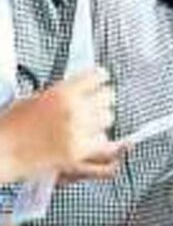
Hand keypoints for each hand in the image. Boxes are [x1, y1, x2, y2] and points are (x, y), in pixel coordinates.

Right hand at [0, 69, 122, 181]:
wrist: (1, 150)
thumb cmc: (12, 125)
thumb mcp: (36, 97)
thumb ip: (63, 92)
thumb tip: (84, 87)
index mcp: (62, 92)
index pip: (98, 75)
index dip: (99, 79)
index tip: (100, 82)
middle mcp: (73, 108)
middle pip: (109, 96)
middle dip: (102, 100)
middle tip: (94, 105)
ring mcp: (77, 130)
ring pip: (109, 117)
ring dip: (101, 120)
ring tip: (88, 124)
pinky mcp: (78, 150)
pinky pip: (102, 140)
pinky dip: (97, 140)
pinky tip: (86, 139)